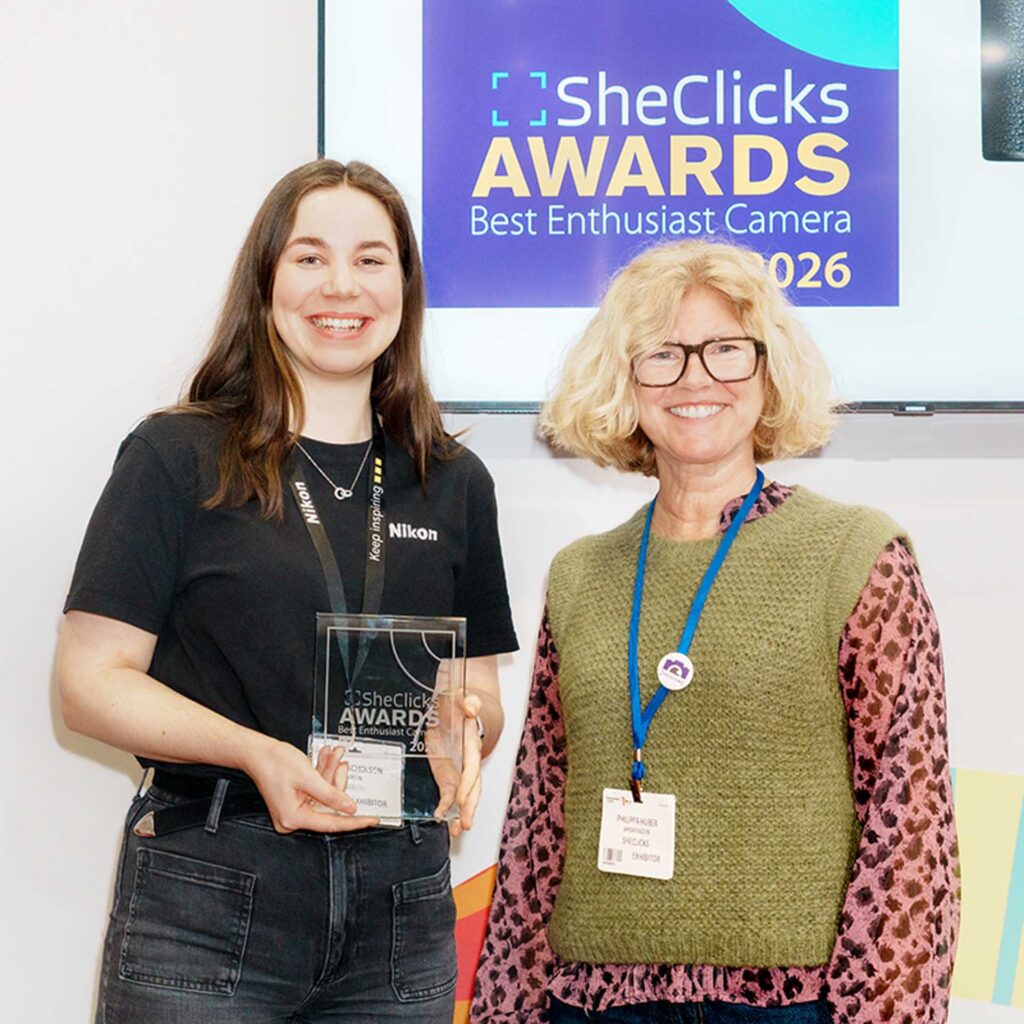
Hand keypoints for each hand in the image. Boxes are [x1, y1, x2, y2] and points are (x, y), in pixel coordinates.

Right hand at [243, 735, 378, 833]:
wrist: (257, 752)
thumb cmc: (274, 762)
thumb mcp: (308, 777)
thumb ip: (331, 794)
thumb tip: (350, 808)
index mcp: (294, 817)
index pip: (332, 823)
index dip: (355, 821)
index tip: (372, 819)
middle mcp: (292, 818)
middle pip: (328, 806)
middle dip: (337, 782)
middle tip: (342, 764)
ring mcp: (293, 810)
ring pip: (324, 796)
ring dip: (329, 774)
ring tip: (333, 756)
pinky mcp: (295, 801)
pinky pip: (316, 791)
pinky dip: (322, 776)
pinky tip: (325, 761)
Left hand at [429, 693, 483, 836]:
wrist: (450, 711)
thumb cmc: (456, 705)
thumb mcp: (459, 698)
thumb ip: (467, 701)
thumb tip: (471, 707)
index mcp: (471, 745)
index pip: (472, 768)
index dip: (468, 784)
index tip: (463, 798)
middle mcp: (468, 762)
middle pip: (474, 788)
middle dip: (470, 807)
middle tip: (466, 823)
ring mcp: (459, 771)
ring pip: (464, 797)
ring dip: (462, 814)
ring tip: (458, 830)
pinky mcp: (448, 776)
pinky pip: (449, 795)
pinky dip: (445, 807)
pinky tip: (440, 816)